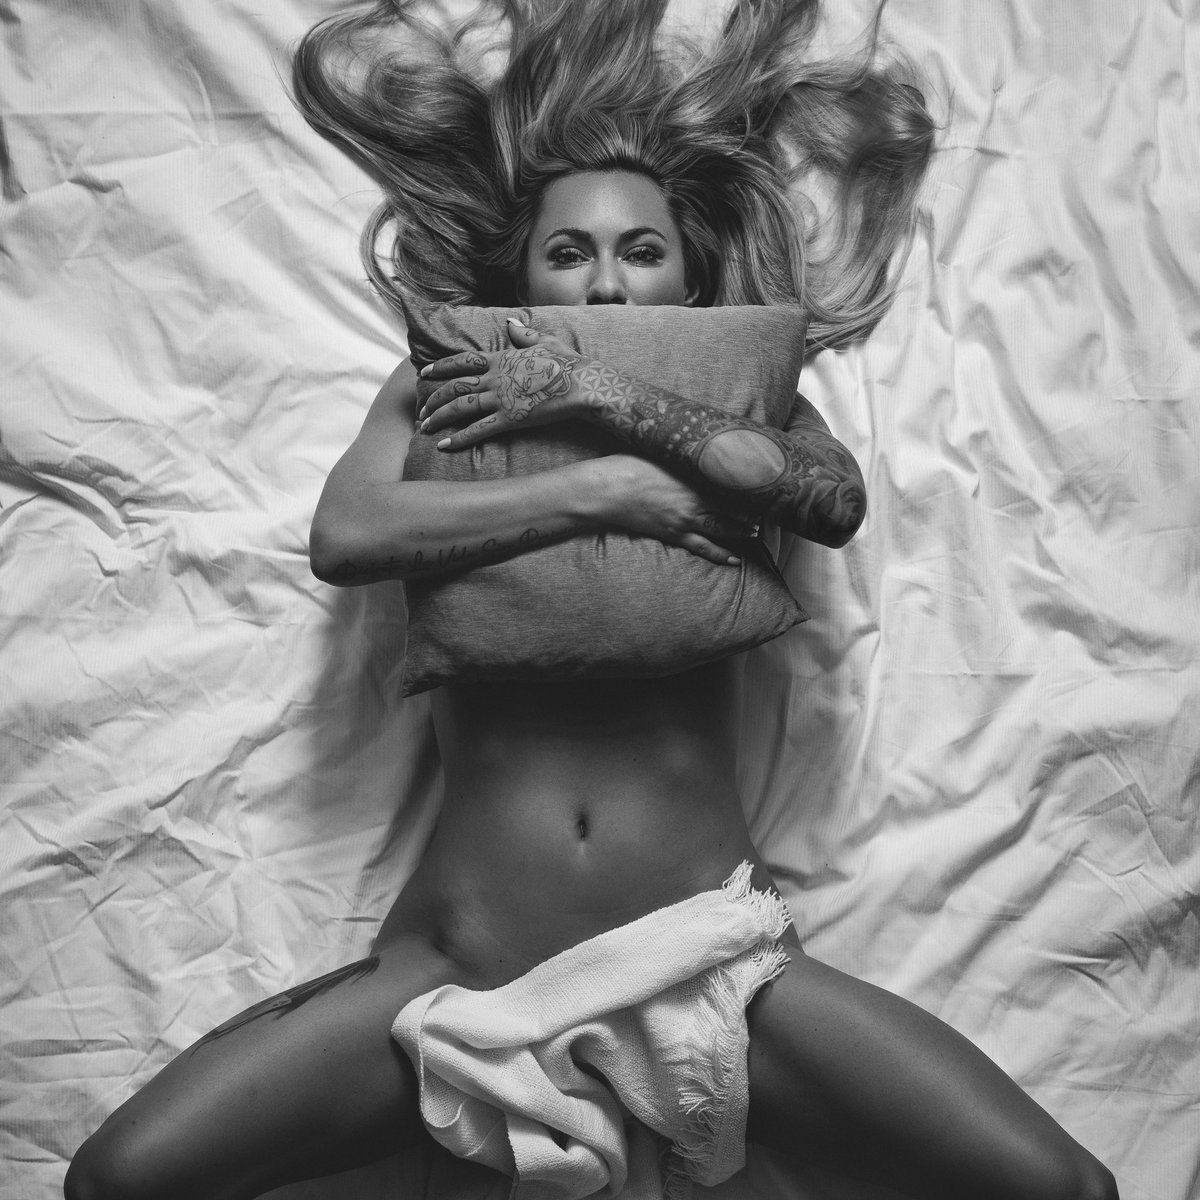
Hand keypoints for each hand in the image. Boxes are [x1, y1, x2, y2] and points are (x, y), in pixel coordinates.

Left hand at [418, 321, 582, 449]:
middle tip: (420, 409)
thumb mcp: (544, 340)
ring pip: (461, 408)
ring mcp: (501, 399)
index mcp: (501, 359)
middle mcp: (495, 379)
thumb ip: (523, 333)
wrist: (581, 385)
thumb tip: (510, 322)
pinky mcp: (510, 419)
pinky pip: (479, 430)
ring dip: (440, 418)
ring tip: (425, 428)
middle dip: (434, 398)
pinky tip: (444, 445)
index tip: (425, 373)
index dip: (441, 367)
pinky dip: (460, 438)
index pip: (463, 361)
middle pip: (456, 387)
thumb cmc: (567, 363)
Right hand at [597, 456, 759, 566]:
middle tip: (767, 514)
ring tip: (755, 534)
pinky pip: (703, 548)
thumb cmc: (630, 465)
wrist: (609, 490)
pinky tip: (733, 560)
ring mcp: (685, 520)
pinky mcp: (673, 535)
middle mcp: (695, 500)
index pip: (730, 485)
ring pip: (722, 530)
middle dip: (751, 513)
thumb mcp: (661, 453)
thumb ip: (681, 455)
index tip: (763, 487)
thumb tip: (694, 447)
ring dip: (741, 532)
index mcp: (693, 477)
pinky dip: (720, 555)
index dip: (749, 489)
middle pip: (732, 509)